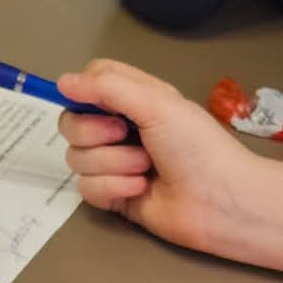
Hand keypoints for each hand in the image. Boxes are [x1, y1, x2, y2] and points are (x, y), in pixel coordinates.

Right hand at [58, 60, 282, 281]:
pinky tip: (140, 190)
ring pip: (77, 157)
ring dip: (112, 163)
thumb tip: (61, 81)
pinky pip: (86, 188)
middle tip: (126, 135)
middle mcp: (120, 128)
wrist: (220, 201)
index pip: (91, 81)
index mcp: (134, 98)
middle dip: (94, 131)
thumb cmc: (196, 145)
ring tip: (145, 169)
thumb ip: (106, 87)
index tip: (94, 100)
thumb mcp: (156, 103)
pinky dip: (113, 188)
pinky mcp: (113, 195)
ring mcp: (114, 163)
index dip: (84, 90)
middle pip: (72, 122)